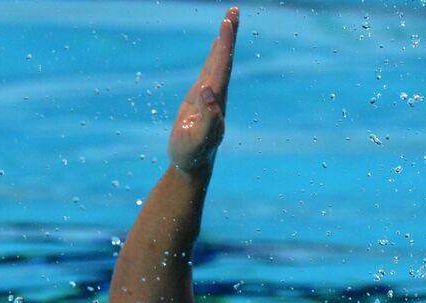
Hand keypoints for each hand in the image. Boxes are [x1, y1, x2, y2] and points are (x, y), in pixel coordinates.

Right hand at [168, 8, 238, 174]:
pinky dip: (215, 53)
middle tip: (234, 10)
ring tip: (230, 18)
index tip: (227, 24)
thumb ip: (207, 117)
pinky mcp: (200, 96)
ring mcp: (210, 94)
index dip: (225, 45)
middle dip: (229, 35)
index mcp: (216, 100)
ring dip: (225, 40)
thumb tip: (208, 90)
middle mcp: (217, 94)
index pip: (223, 67)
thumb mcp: (198, 138)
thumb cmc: (192, 154)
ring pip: (219, 61)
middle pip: (225, 59)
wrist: (192, 165)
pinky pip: (210, 69)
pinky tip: (218, 43)